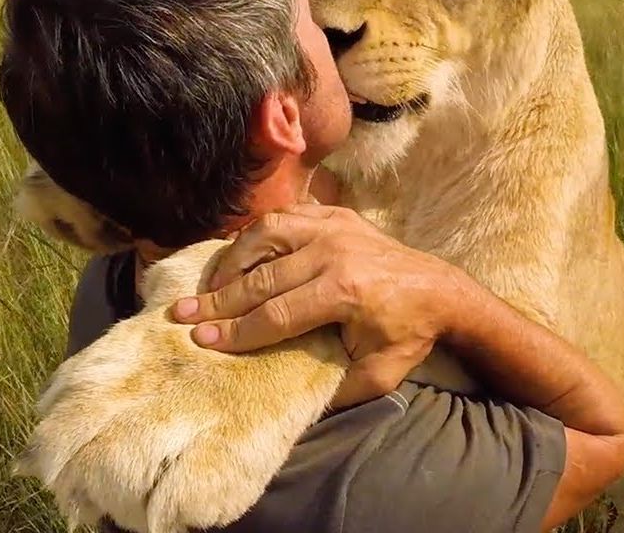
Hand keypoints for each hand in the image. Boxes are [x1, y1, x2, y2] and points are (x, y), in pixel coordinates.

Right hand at [172, 205, 469, 405]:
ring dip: (233, 259)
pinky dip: (258, 234)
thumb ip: (334, 391)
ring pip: (267, 234)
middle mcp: (335, 251)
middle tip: (182, 314)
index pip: (274, 314)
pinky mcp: (337, 214)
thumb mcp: (377, 375)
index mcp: (344, 290)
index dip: (235, 331)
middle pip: (262, 276)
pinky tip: (241, 254)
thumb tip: (289, 409)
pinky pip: (285, 216)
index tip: (200, 340)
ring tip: (210, 284)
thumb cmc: (407, 336)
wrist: (441, 290)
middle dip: (219, 299)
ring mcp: (335, 226)